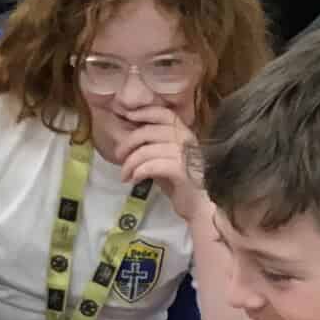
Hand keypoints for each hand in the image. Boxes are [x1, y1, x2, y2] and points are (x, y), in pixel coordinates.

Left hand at [115, 106, 205, 222]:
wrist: (200, 207)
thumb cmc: (181, 184)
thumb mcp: (165, 160)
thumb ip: (153, 147)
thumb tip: (129, 138)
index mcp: (185, 134)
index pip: (164, 114)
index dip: (144, 112)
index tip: (127, 115)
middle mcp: (188, 140)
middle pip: (150, 131)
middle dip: (129, 142)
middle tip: (119, 156)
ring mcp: (187, 155)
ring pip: (148, 150)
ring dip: (130, 163)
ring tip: (125, 175)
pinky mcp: (183, 172)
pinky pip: (154, 165)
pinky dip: (139, 171)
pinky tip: (134, 180)